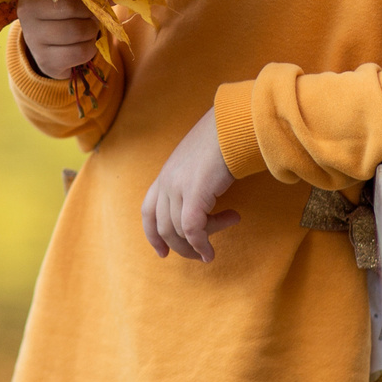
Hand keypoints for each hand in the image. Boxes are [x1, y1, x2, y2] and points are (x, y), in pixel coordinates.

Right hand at [18, 0, 99, 78]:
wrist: (49, 50)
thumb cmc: (62, 14)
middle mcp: (26, 11)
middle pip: (71, 7)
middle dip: (90, 12)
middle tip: (93, 15)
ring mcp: (32, 37)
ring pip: (77, 30)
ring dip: (92, 30)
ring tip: (89, 29)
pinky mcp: (44, 59)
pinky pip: (80, 52)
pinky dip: (91, 48)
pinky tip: (85, 45)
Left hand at [142, 108, 240, 261]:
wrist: (233, 125)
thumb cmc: (222, 140)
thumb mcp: (199, 163)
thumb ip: (193, 180)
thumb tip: (203, 199)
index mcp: (165, 174)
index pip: (148, 211)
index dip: (152, 235)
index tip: (162, 253)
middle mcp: (166, 182)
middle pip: (163, 227)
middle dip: (181, 247)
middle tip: (200, 255)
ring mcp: (177, 188)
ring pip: (179, 232)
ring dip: (199, 243)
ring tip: (218, 242)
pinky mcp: (194, 194)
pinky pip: (193, 230)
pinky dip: (201, 245)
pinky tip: (211, 252)